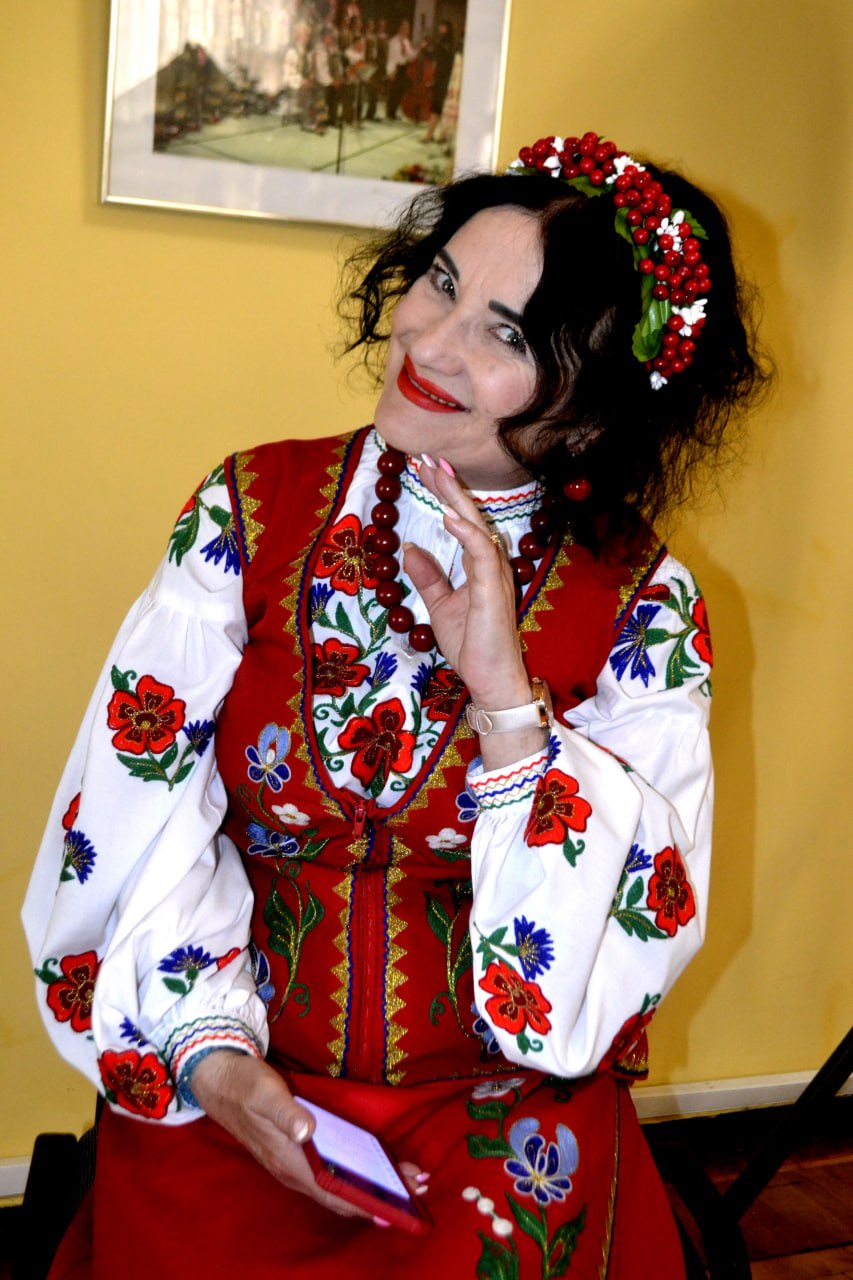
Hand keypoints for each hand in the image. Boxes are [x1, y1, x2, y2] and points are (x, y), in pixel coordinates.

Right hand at [190, 1052, 427, 1222]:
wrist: (218, 1081)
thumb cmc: (245, 1085)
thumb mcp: (265, 1093)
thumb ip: (286, 1113)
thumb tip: (308, 1132)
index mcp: (289, 1160)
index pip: (333, 1192)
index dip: (363, 1203)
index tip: (396, 1208)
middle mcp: (292, 1170)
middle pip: (340, 1193)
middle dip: (377, 1196)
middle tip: (416, 1188)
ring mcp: (292, 1163)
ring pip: (336, 1184)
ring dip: (369, 1185)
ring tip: (404, 1179)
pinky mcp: (294, 1152)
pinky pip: (330, 1172)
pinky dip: (354, 1173)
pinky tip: (371, 1165)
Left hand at [403, 458, 530, 708]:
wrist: (490, 680)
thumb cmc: (473, 645)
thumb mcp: (441, 606)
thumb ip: (429, 577)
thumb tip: (410, 548)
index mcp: (481, 565)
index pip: (462, 520)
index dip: (445, 493)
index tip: (423, 469)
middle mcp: (492, 564)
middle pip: (470, 515)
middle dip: (448, 485)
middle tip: (427, 457)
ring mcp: (496, 575)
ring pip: (477, 526)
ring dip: (456, 499)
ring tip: (436, 474)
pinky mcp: (493, 591)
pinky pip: (482, 554)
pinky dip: (466, 533)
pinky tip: (448, 515)